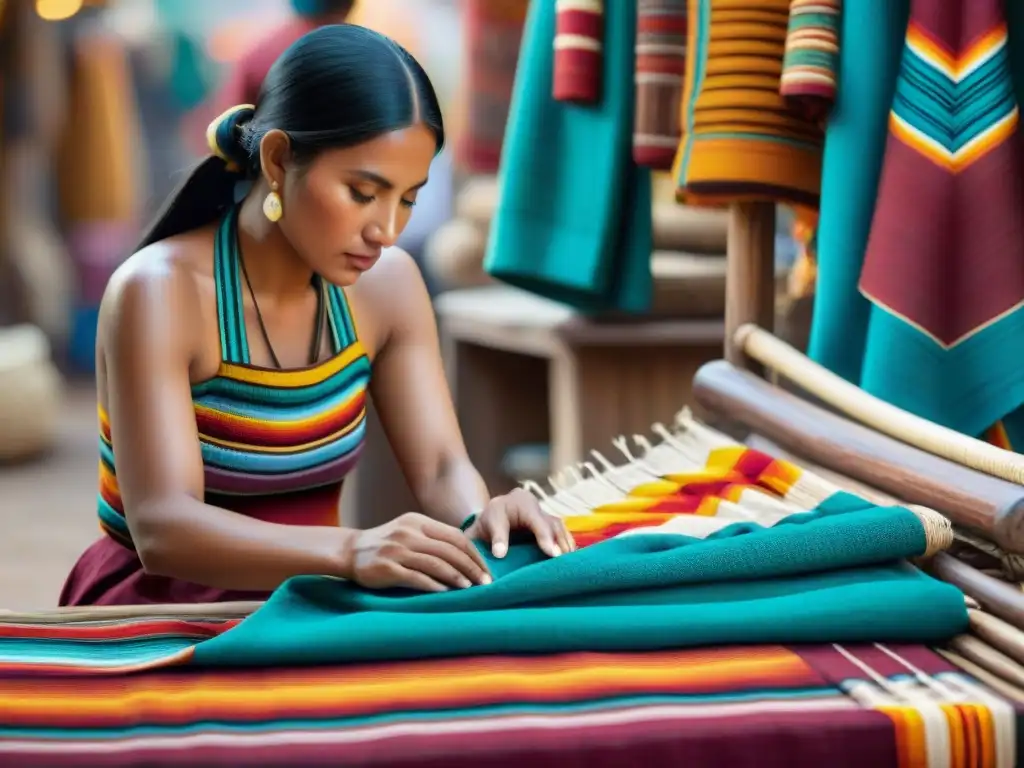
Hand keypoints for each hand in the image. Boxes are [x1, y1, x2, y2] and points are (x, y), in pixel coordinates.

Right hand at [346, 513, 491, 591]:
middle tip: (485, 582)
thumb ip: (433, 539)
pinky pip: (416, 578)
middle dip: (471, 567)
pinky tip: (446, 593)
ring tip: (470, 588)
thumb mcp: (409, 532)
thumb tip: (466, 556)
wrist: (350, 551)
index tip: (486, 568)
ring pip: (436, 563)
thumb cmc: (386, 544)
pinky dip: (434, 586)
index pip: (455, 536)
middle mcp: (409, 533)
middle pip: (450, 550)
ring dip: (457, 577)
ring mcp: (397, 550)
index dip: (474, 553)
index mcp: (418, 522)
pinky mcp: (387, 568)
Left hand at [465, 488, 575, 558]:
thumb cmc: (489, 521)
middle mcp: (536, 506)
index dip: (545, 536)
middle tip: (564, 561)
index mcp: (521, 502)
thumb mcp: (487, 525)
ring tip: (570, 563)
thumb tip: (500, 554)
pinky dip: (565, 545)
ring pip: (559, 528)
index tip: (553, 554)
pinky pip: (560, 534)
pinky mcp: (549, 525)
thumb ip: (496, 537)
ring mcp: (544, 515)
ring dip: (565, 545)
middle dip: (559, 542)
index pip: (536, 519)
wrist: (492, 517)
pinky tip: (569, 559)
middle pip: (552, 523)